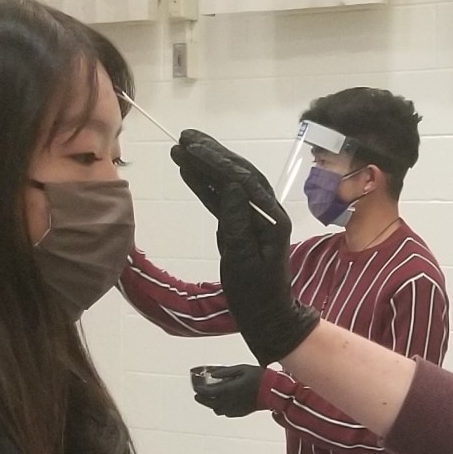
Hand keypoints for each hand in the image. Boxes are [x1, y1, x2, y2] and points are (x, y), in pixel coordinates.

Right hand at [170, 130, 321, 364]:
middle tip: (184, 137)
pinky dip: (205, 185)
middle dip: (211, 154)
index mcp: (271, 218)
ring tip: (180, 148)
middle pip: (238, 173)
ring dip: (206, 165)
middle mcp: (265, 211)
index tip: (194, 146)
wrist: (266, 316)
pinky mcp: (240, 225)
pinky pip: (222, 200)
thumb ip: (237, 223)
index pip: (244, 180)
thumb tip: (232, 186)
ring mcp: (253, 217)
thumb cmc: (255, 295)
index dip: (218, 162)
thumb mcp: (243, 261)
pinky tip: (187, 171)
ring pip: (229, 183)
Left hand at [192, 364, 265, 417]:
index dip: (200, 389)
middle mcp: (228, 401)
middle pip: (209, 403)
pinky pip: (226, 413)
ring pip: (217, 410)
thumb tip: (212, 374)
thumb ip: (225, 372)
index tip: (196, 387)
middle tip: (198, 395)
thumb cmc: (259, 377)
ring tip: (210, 399)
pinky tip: (223, 403)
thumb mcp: (241, 369)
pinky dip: (221, 409)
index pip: (207, 392)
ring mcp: (234, 409)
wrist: (272, 391)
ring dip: (211, 405)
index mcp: (227, 390)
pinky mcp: (240, 413)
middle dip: (201, 399)